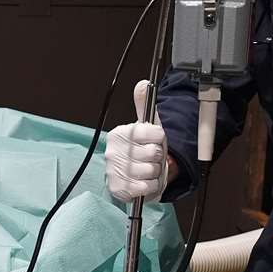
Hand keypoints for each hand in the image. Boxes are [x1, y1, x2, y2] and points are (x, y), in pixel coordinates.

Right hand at [105, 80, 168, 201]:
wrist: (131, 178)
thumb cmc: (140, 151)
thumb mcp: (144, 128)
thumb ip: (144, 105)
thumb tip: (143, 83)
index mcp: (119, 134)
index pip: (153, 132)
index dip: (159, 138)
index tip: (154, 140)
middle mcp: (113, 151)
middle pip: (154, 152)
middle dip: (157, 157)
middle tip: (150, 158)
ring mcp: (114, 170)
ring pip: (151, 170)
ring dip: (154, 173)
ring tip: (147, 171)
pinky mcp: (118, 188)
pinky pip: (145, 187)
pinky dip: (150, 186)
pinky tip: (144, 182)